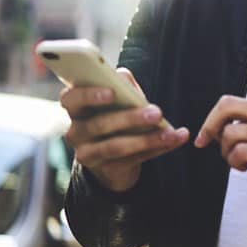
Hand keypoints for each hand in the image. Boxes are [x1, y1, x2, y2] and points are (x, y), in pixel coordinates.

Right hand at [60, 68, 189, 191]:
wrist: (114, 156)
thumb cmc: (116, 115)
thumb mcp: (119, 100)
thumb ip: (122, 86)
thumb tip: (123, 77)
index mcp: (76, 108)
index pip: (70, 99)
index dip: (89, 95)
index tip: (112, 93)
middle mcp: (76, 132)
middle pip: (99, 124)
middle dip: (130, 118)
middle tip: (156, 112)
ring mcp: (88, 154)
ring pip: (116, 147)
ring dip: (147, 139)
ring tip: (170, 133)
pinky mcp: (107, 170)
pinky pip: (134, 159)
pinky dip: (158, 148)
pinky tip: (175, 139)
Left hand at [194, 95, 246, 203]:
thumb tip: (214, 124)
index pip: (231, 101)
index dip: (212, 118)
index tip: (205, 135)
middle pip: (228, 108)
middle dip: (211, 127)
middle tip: (207, 142)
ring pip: (231, 133)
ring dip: (226, 151)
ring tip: (236, 160)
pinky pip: (241, 152)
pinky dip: (235, 162)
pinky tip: (244, 166)